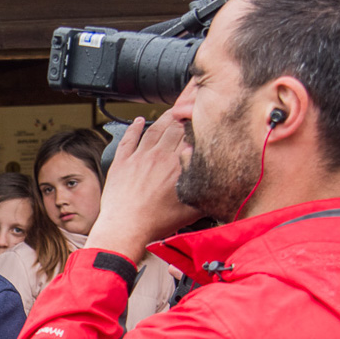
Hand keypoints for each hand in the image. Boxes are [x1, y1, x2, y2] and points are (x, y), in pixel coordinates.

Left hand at [85, 112, 199, 262]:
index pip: (190, 136)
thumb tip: (218, 186)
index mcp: (177, 165)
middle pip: (173, 128)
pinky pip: (129, 139)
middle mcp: (158, 156)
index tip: (202, 120)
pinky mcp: (121, 162)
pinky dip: (134, 127)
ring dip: (163, 118)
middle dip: (182, 116)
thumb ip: (204, 192)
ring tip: (171, 112)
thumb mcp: (190, 210)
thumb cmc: (155, 222)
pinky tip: (139, 121)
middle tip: (188, 111)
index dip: (197, 126)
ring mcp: (139, 157)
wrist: (125, 228)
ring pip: (153, 130)